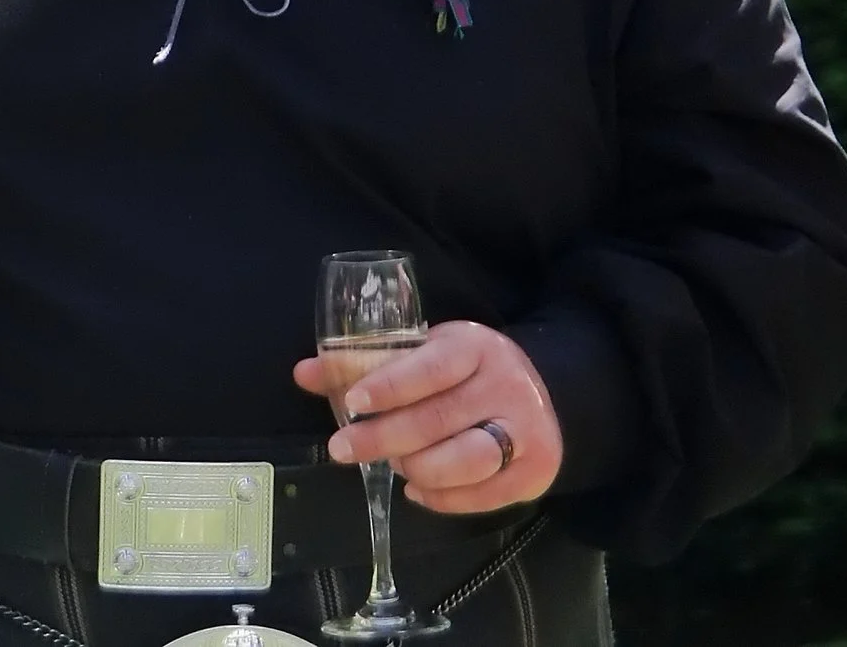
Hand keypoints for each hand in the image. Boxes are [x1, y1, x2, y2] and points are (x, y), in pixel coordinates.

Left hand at [293, 320, 561, 514]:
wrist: (541, 394)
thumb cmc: (463, 372)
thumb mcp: (421, 353)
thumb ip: (363, 363)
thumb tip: (304, 373)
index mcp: (474, 347)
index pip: (432, 367)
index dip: (391, 385)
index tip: (353, 402)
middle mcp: (506, 386)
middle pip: (440, 419)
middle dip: (384, 437)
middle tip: (342, 449)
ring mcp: (527, 431)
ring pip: (467, 460)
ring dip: (418, 468)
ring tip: (393, 465)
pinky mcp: (535, 472)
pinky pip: (482, 496)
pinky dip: (442, 498)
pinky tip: (416, 490)